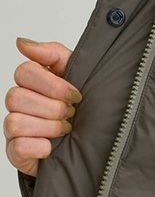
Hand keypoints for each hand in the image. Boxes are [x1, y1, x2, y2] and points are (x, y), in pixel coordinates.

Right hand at [4, 37, 80, 177]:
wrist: (96, 150)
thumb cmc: (85, 113)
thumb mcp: (79, 78)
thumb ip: (55, 55)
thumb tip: (23, 43)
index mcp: (32, 85)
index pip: (25, 72)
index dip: (52, 85)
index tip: (76, 96)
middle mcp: (20, 105)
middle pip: (17, 97)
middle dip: (53, 108)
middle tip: (71, 115)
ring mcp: (16, 130)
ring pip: (16, 122)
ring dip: (48, 127)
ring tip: (65, 131)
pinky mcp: (18, 153)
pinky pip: (18, 147)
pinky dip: (39, 147)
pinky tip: (53, 147)